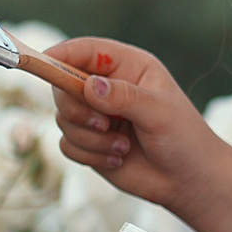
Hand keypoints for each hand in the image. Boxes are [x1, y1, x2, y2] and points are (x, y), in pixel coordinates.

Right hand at [45, 37, 221, 211]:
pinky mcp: (89, 142)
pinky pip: (66, 144)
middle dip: (78, 109)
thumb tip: (89, 86)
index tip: (43, 61)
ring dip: (91, 138)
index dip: (62, 54)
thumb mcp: (160, 112)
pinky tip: (118, 158)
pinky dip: (89, 154)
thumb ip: (125, 97)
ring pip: (63, 118)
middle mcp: (108, 87)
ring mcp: (96, 115)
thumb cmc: (183, 138)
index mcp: (128, 66)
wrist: (188, 180)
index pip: (86, 50)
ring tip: (124, 146)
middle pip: (63, 85)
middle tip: (104, 123)